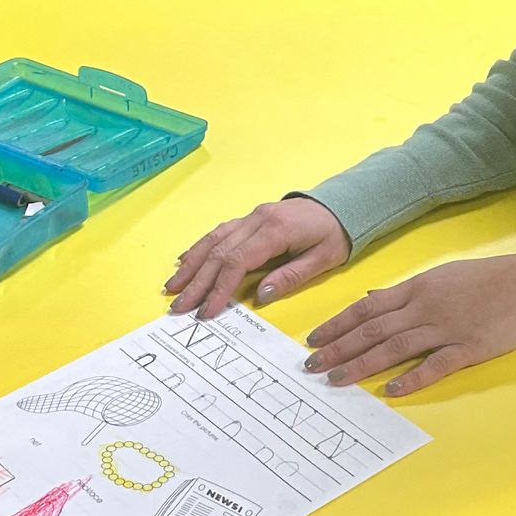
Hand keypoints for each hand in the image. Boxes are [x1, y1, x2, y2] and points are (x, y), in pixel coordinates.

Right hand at [165, 197, 350, 319]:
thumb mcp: (322, 260)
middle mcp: (257, 219)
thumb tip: (260, 296)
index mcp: (275, 231)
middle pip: (219, 252)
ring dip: (192, 264)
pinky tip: (186, 261)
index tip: (206, 310)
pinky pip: (219, 232)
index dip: (219, 288)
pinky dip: (200, 247)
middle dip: (196, 281)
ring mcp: (251, 216)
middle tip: (179, 306)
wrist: (342, 205)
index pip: (238, 261)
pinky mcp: (250, 217)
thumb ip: (290, 277)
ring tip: (174, 287)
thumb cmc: (335, 234)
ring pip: (213, 240)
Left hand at [304, 254, 515, 397]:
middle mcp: (425, 307)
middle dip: (339, 347)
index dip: (338, 324)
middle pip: (373, 329)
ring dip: (363, 364)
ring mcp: (446, 328)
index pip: (367, 307)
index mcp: (418, 288)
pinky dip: (411, 377)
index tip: (314, 339)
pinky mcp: (468, 349)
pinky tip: (390, 389)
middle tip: (312, 365)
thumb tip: (372, 298)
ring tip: (337, 379)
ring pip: (395, 347)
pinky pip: (434, 365)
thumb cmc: (486, 278)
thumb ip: (406, 291)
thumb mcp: (441, 275)